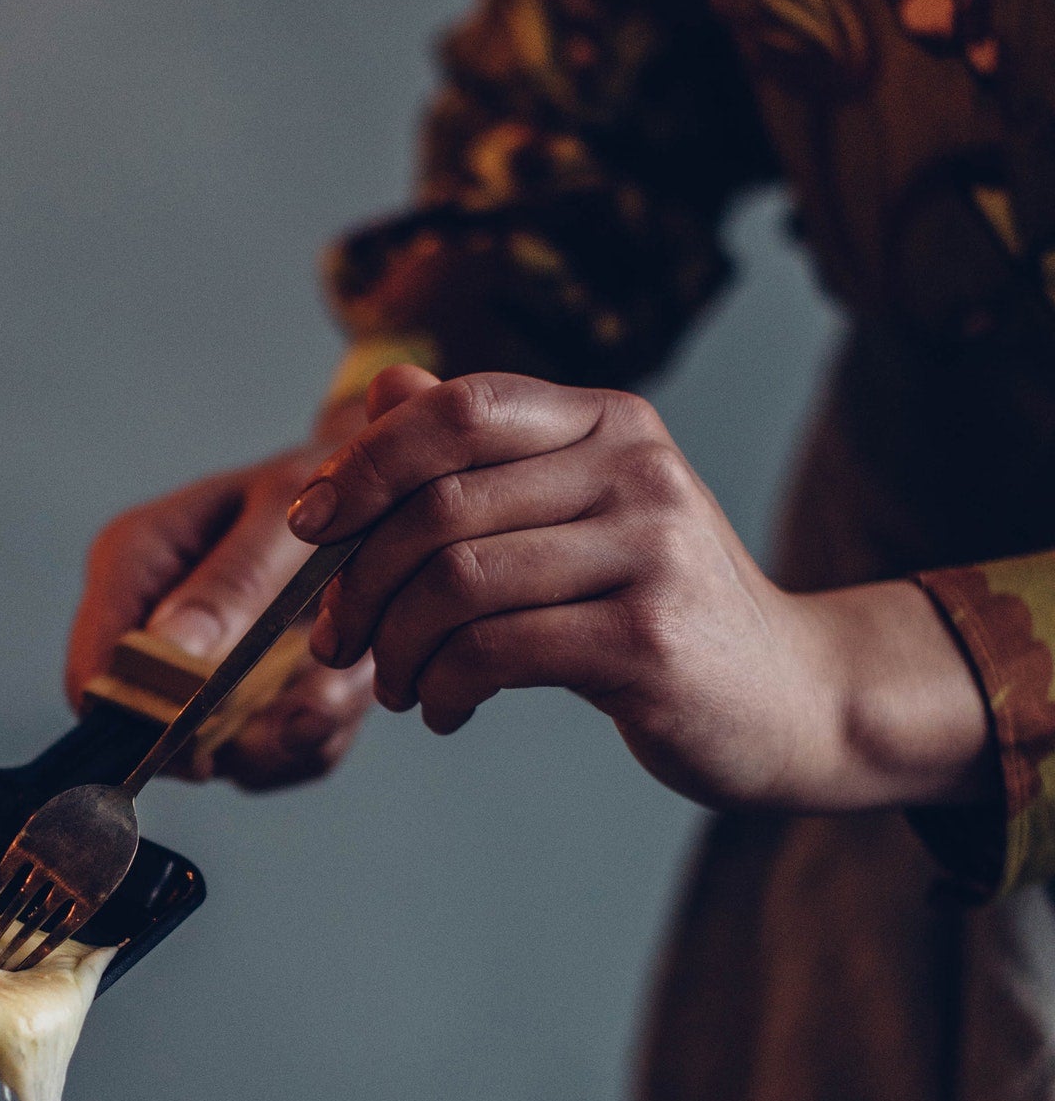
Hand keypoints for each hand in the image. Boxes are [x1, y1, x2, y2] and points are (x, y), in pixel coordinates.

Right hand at [66, 421, 377, 788]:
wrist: (384, 500)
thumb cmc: (327, 488)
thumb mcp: (286, 517)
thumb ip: (232, 585)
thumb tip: (166, 656)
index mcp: (133, 562)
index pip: (95, 677)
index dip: (143, 722)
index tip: (218, 732)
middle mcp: (150, 623)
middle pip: (157, 733)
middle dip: (244, 735)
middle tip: (315, 704)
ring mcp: (194, 670)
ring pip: (226, 754)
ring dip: (291, 734)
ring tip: (345, 678)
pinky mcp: (241, 702)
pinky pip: (272, 756)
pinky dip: (315, 735)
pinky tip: (344, 684)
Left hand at [286, 366, 994, 814]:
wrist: (789, 698)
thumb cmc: (660, 606)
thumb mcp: (579, 512)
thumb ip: (484, 452)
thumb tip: (384, 390)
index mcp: (611, 421)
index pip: (459, 409)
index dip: (366, 462)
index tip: (311, 525)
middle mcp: (636, 468)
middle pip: (440, 507)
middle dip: (361, 583)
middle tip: (338, 641)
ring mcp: (650, 549)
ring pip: (456, 584)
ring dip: (397, 648)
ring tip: (398, 686)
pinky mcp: (648, 637)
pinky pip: (495, 651)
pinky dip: (444, 687)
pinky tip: (446, 710)